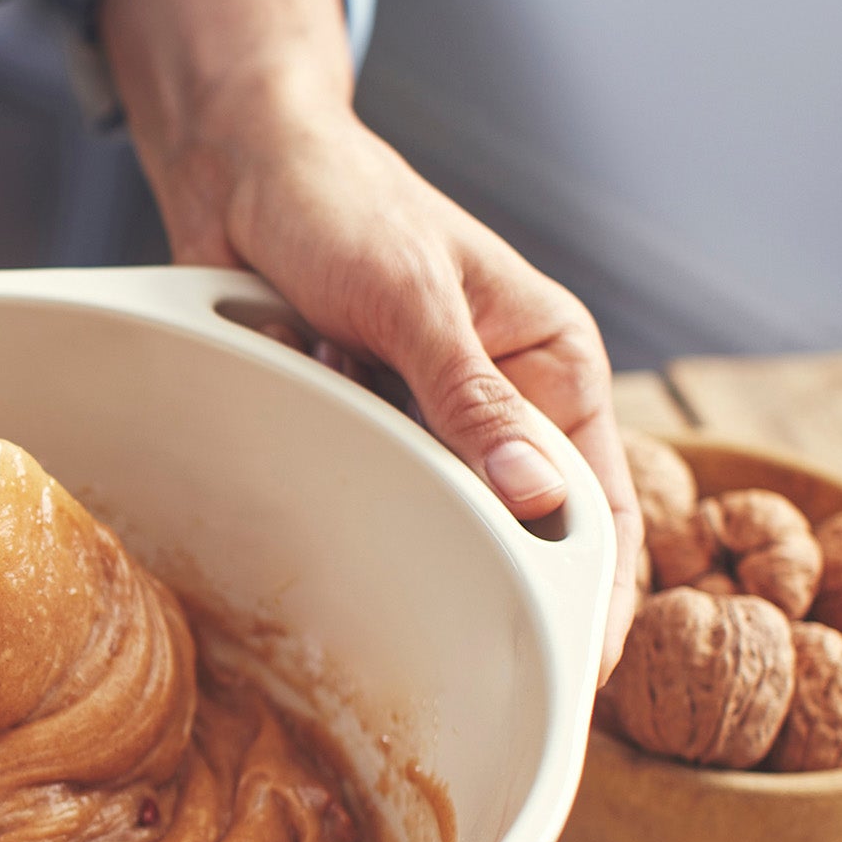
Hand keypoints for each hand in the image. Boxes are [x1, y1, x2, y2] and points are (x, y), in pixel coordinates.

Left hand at [102, 0, 641, 676]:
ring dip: (408, 540)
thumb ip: (472, 401)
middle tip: (476, 668)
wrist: (244, 173)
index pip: (596, 497)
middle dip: (497, 585)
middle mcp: (497, 400)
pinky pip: (364, 491)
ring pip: (436, 515)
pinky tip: (328, 516)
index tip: (579, 666)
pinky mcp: (360, 425)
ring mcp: (425, 420)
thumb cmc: (346, 207)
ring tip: (394, 601)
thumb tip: (540, 500)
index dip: (594, 588)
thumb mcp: (416, 304)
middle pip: (518, 523)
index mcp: (549, 364)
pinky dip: (345, 504)